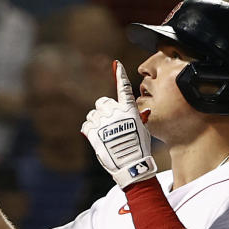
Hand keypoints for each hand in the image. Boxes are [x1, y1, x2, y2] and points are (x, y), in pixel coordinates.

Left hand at [81, 60, 156, 188]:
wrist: (130, 165)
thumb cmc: (139, 149)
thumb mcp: (143, 130)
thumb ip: (137, 118)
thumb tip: (141, 114)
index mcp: (129, 110)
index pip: (124, 88)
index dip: (120, 75)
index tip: (117, 64)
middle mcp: (115, 112)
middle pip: (102, 102)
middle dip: (103, 110)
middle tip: (108, 123)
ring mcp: (103, 121)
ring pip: (92, 114)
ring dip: (96, 121)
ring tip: (104, 135)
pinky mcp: (92, 132)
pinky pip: (86, 125)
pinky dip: (89, 131)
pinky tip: (97, 139)